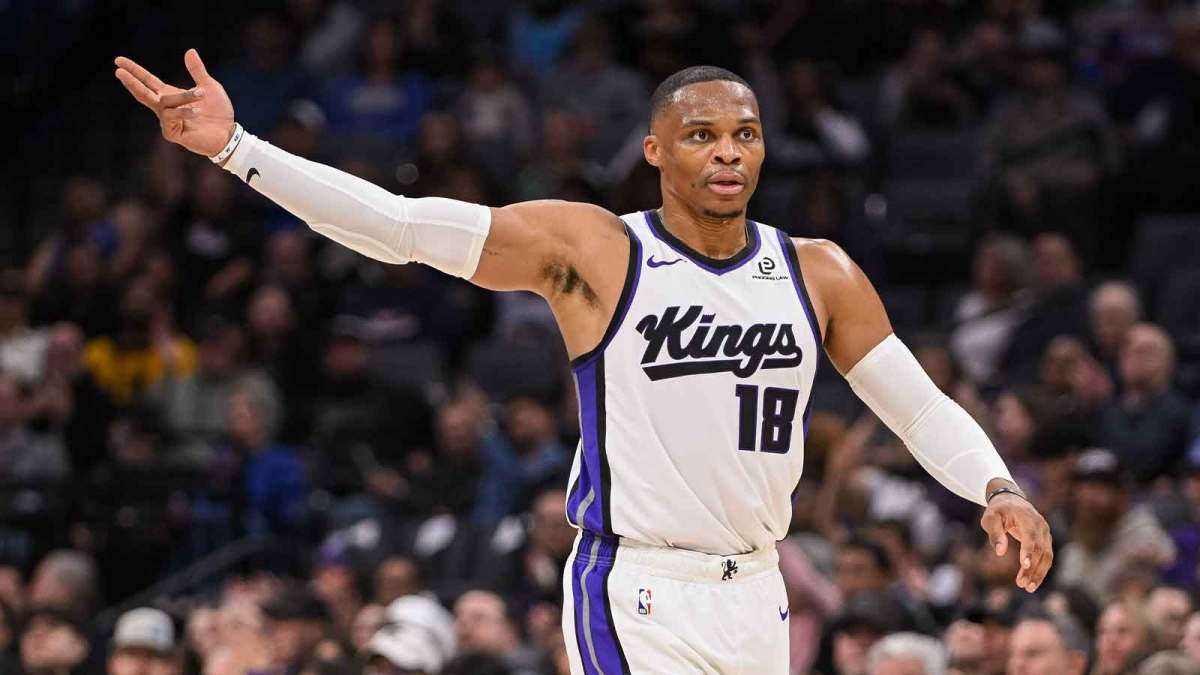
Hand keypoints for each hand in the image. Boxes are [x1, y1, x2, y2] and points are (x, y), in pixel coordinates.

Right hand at [115, 49, 235, 156]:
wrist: (228, 133)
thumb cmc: (217, 111)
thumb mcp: (209, 87)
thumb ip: (197, 71)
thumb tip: (190, 51)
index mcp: (170, 95)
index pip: (147, 81)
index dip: (134, 71)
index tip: (118, 60)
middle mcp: (165, 108)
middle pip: (142, 93)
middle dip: (131, 82)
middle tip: (118, 71)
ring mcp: (167, 121)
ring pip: (164, 103)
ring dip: (183, 97)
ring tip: (201, 94)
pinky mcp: (172, 134)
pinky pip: (172, 118)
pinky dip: (185, 112)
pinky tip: (198, 112)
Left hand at [980, 490, 1052, 591]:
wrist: (1011, 501)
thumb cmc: (998, 511)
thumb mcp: (990, 519)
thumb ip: (995, 534)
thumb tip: (1000, 553)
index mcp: (1026, 517)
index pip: (1030, 535)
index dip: (1028, 550)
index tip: (1024, 565)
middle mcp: (1040, 525)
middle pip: (1040, 549)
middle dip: (1032, 568)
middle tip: (1021, 584)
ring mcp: (1045, 533)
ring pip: (1046, 556)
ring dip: (1038, 572)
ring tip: (1027, 587)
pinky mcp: (1046, 540)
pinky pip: (1046, 557)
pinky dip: (1040, 570)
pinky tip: (1032, 582)